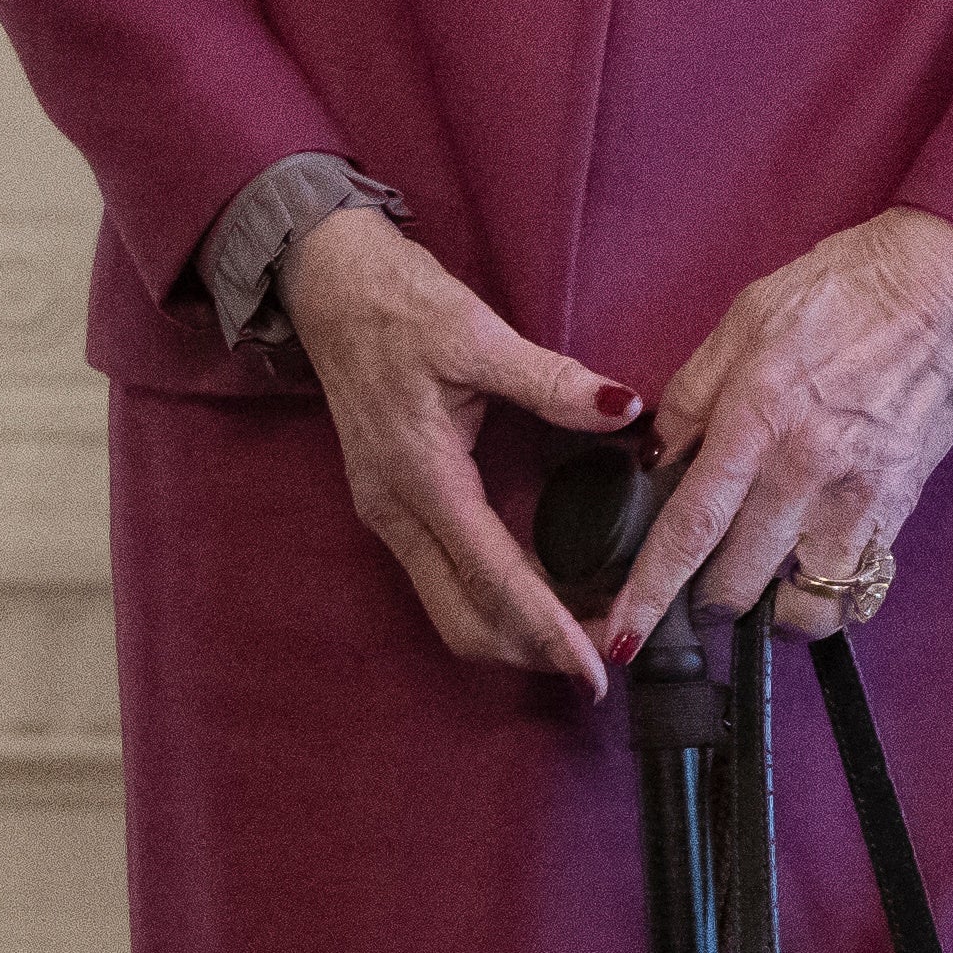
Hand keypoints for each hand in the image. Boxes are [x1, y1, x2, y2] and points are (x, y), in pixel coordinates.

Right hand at [261, 205, 648, 693]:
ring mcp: (388, 514)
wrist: (329, 283)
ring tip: (583, 631)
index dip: (546, 629)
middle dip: (532, 651)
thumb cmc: (398, 304)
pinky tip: (542, 592)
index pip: (492, 577)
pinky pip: (445, 582)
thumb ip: (550, 380)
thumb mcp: (477, 332)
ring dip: (513, 634)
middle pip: (464, 620)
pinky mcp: (392, 506)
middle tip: (604, 656)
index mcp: (421, 475)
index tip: (593, 669)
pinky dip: (495, 604)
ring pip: (451, 610)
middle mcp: (396, 511)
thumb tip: (624, 409)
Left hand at [616, 210, 952, 651]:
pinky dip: (823, 597)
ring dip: (766, 609)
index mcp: (757, 416)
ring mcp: (861, 496)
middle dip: (704, 601)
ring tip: (750, 587)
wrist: (949, 287)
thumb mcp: (744, 320)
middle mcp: (808, 468)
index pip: (691, 524)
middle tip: (689, 591)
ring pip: (802, 600)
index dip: (652, 588)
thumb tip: (652, 459)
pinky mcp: (901, 509)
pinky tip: (804, 574)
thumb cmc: (842, 291)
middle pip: (739, 577)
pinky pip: (856, 587)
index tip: (623, 635)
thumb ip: (691, 395)